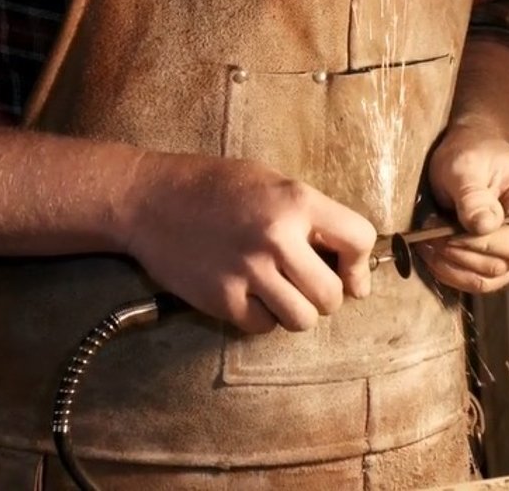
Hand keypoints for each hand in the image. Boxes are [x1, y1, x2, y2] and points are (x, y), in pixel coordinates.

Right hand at [119, 153, 376, 334]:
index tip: (350, 276)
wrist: (149, 198)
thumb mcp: (270, 182)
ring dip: (296, 312)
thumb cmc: (214, 186)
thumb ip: (310, 217)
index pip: (358, 239)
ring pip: (302, 319)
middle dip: (325, 296)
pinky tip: (248, 295)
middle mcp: (276, 237)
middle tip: (307, 285)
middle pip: (332, 295)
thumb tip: (349, 264)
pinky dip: (261, 318)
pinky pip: (263, 327)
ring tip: (279, 293)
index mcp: (296, 201)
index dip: (359, 264)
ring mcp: (248, 271)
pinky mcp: (221, 298)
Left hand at [421, 125, 508, 292]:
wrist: (472, 155)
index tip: (444, 236)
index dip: (480, 246)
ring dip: (451, 267)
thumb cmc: (472, 153)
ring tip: (427, 244)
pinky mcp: (503, 260)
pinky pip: (479, 280)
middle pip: (501, 265)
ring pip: (488, 279)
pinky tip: (434, 254)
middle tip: (427, 236)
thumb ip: (473, 196)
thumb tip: (483, 226)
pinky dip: (452, 272)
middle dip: (459, 255)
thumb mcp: (465, 167)